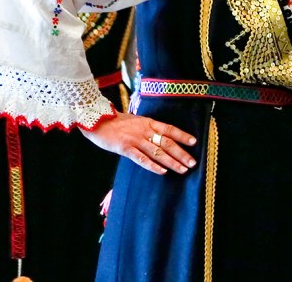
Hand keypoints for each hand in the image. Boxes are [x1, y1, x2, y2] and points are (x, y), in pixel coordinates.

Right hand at [82, 112, 197, 174]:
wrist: (96, 120)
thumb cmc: (117, 122)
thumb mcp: (136, 121)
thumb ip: (148, 128)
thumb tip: (162, 137)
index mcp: (149, 122)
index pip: (170, 129)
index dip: (182, 135)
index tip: (194, 142)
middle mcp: (145, 131)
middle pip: (167, 143)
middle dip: (181, 154)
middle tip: (193, 163)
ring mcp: (135, 140)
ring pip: (157, 152)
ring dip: (172, 162)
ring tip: (183, 170)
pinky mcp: (125, 148)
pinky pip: (141, 158)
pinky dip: (152, 166)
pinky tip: (162, 172)